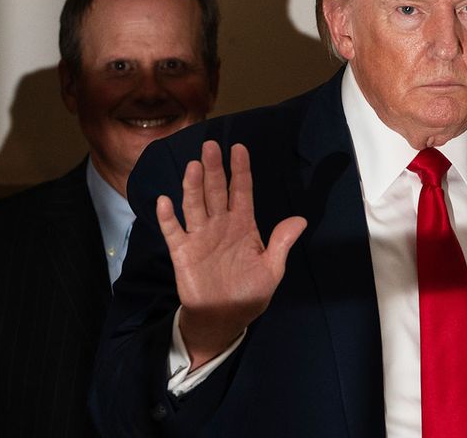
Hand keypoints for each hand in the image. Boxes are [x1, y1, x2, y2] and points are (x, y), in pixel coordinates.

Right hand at [156, 140, 306, 367]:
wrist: (224, 319)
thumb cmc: (249, 293)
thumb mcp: (272, 270)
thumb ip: (281, 244)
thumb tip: (301, 220)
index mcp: (243, 225)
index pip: (241, 191)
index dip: (240, 170)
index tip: (239, 148)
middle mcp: (220, 224)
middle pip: (215, 191)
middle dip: (214, 169)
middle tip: (210, 146)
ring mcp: (200, 236)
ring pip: (194, 205)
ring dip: (193, 186)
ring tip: (194, 166)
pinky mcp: (182, 252)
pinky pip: (174, 231)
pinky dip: (167, 217)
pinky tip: (165, 201)